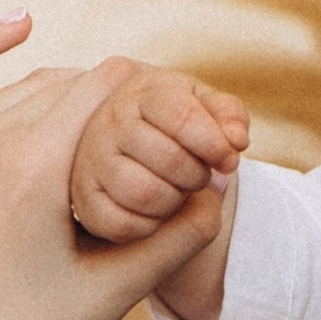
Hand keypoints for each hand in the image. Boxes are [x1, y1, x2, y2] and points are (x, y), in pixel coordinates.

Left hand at [0, 19, 228, 319]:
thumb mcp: (118, 288)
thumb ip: (177, 237)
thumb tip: (225, 187)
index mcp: (33, 167)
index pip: (102, 89)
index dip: (144, 88)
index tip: (174, 99)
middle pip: (63, 86)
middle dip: (109, 94)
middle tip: (148, 113)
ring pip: (16, 91)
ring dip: (63, 90)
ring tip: (105, 102)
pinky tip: (20, 25)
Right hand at [69, 61, 249, 242]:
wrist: (125, 140)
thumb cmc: (174, 125)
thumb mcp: (203, 107)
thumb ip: (229, 116)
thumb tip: (236, 141)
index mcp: (142, 94)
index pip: (181, 116)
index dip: (214, 143)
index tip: (230, 159)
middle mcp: (109, 124)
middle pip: (167, 158)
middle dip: (196, 175)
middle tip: (199, 175)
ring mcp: (91, 162)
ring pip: (144, 193)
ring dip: (174, 200)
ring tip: (177, 190)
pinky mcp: (84, 200)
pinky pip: (122, 224)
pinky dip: (150, 225)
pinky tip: (157, 211)